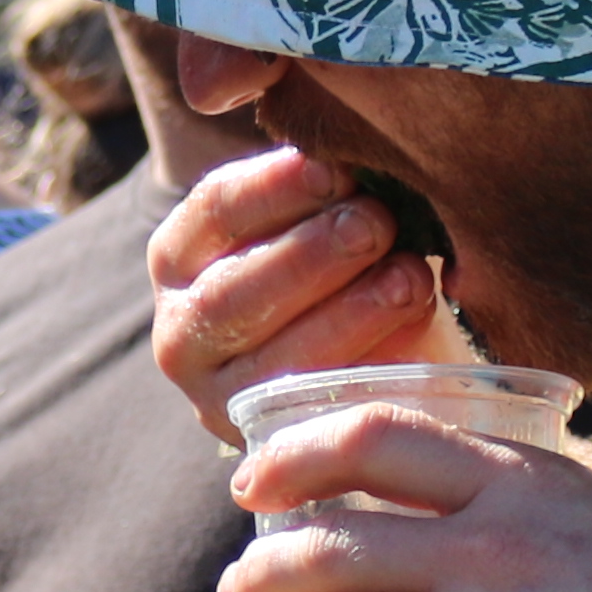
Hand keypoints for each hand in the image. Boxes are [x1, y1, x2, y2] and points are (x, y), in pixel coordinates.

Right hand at [143, 142, 466, 443]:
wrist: (381, 367)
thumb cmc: (352, 269)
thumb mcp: (329, 217)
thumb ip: (328, 186)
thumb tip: (351, 147)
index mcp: (181, 255)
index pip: (215, 210)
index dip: (275, 187)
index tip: (337, 168)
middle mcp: (179, 329)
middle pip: (231, 292)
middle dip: (311, 255)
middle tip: (378, 224)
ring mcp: (214, 396)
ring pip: (269, 357)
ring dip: (346, 313)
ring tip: (410, 276)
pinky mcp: (265, 444)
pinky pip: (310, 413)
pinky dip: (364, 371)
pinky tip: (412, 339)